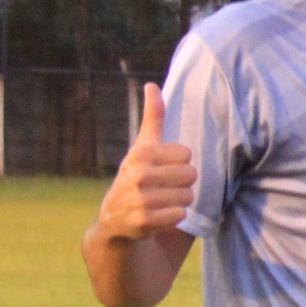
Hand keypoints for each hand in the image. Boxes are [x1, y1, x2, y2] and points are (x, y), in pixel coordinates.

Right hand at [94, 83, 195, 242]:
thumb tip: (151, 84)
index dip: (180, 163)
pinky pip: (180, 215)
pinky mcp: (142, 222)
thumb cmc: (136, 176)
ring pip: (188, 196)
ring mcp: (138, 200)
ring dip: (180, 201)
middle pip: (191, 175)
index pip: (187, 154)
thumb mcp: (142, 147)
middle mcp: (137, 175)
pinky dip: (174, 217)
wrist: (114, 219)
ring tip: (161, 201)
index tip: (163, 168)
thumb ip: (153, 117)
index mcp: (140, 154)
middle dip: (182, 183)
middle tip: (164, 187)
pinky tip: (158, 216)